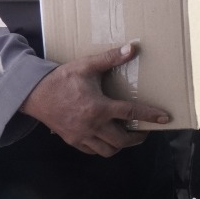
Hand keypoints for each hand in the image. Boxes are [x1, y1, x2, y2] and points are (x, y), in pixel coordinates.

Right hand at [20, 44, 171, 156]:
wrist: (33, 94)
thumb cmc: (61, 79)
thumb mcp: (87, 65)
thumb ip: (111, 58)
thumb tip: (133, 47)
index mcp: (98, 107)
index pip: (131, 113)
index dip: (150, 116)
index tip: (165, 119)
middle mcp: (92, 125)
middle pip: (122, 140)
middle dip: (138, 138)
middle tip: (145, 130)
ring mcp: (81, 136)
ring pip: (107, 150)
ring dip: (121, 145)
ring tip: (128, 135)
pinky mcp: (72, 140)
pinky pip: (92, 151)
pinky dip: (103, 147)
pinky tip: (108, 137)